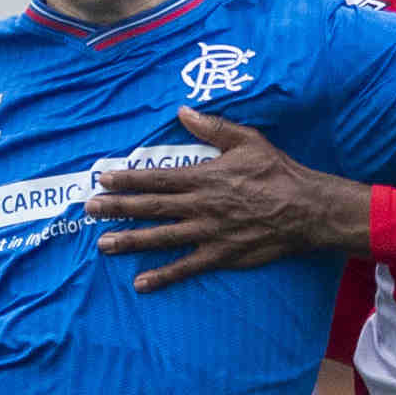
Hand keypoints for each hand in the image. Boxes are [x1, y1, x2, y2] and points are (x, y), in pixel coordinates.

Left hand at [91, 112, 370, 290]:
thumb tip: (183, 111)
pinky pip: (186, 267)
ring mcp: (208, 232)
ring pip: (161, 237)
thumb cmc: (278, 172)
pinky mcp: (220, 255)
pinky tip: (140, 283)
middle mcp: (200, 205)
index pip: (157, 178)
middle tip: (89, 209)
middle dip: (117, 208)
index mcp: (204, 177)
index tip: (103, 178)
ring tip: (103, 244)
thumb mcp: (247, 140)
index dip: (128, 178)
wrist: (306, 209)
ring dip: (130, 240)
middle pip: (151, 207)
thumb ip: (213, 127)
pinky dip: (162, 276)